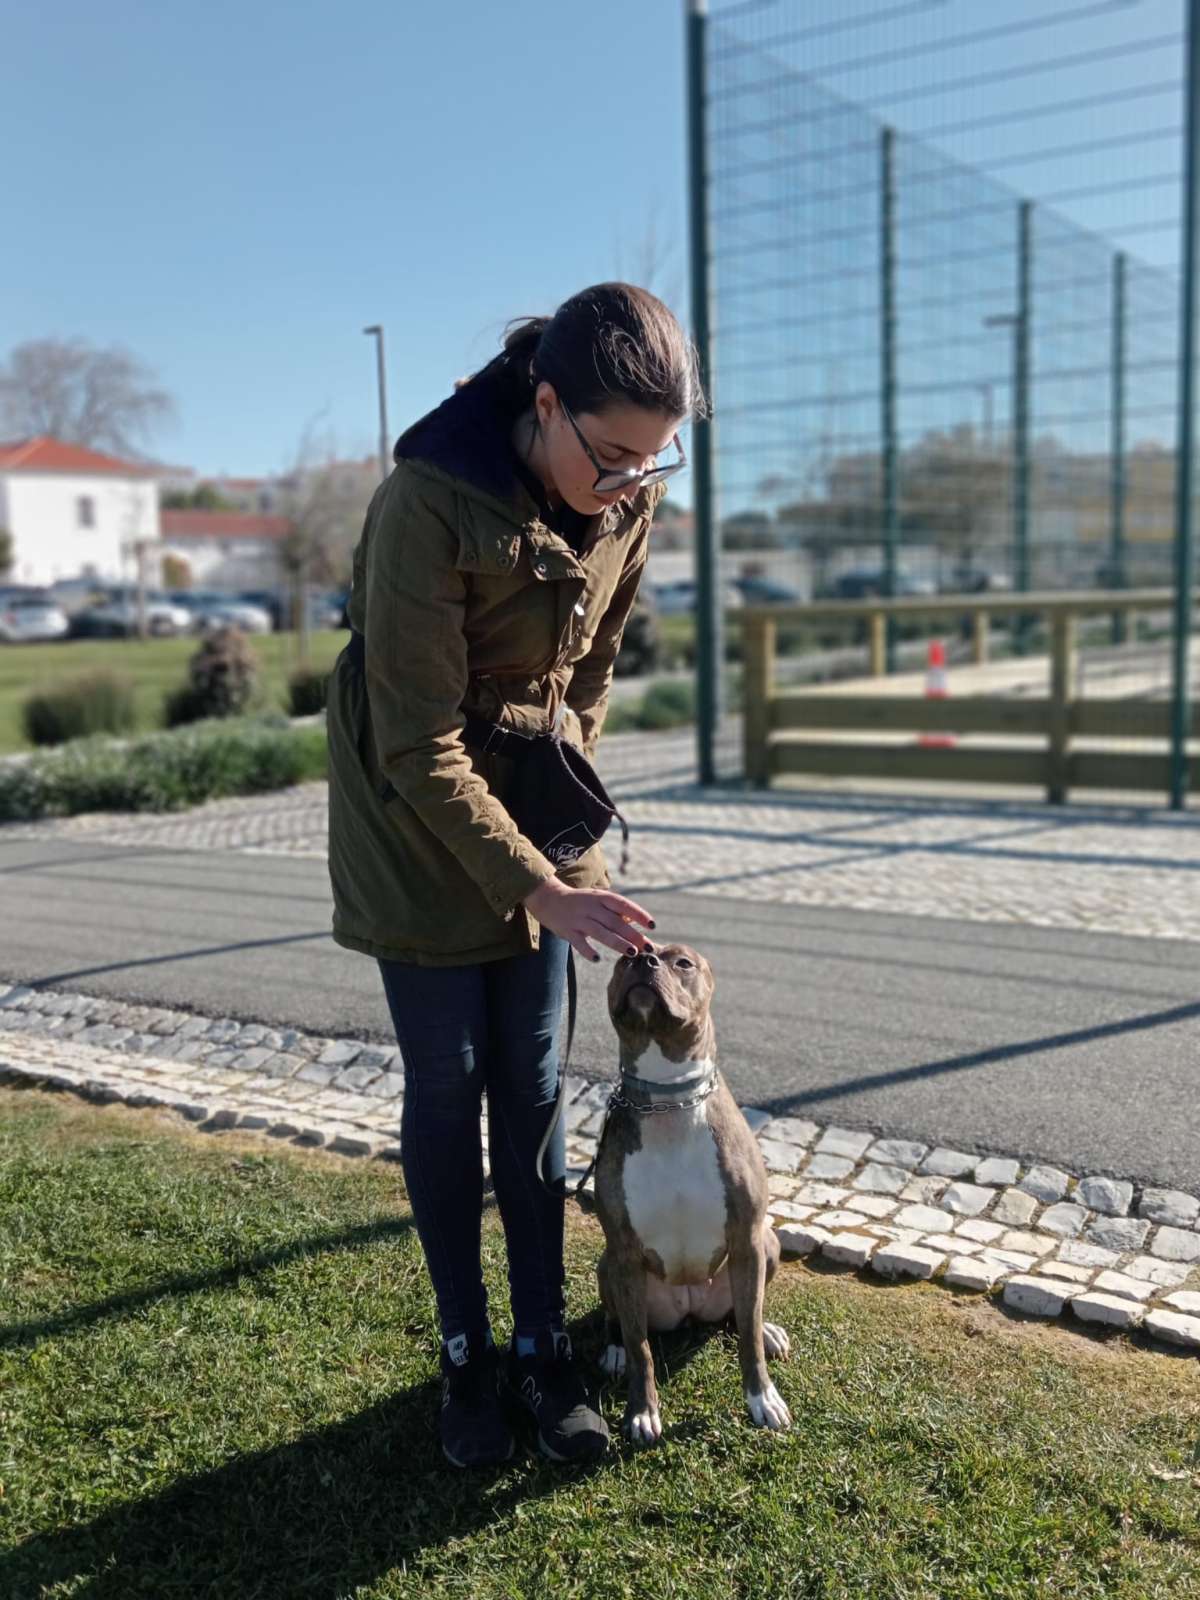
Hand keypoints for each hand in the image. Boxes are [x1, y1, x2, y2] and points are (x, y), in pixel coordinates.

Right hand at [523, 878, 654, 963]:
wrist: (548, 898)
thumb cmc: (580, 901)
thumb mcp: (598, 899)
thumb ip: (616, 911)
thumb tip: (635, 924)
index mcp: (600, 898)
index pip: (623, 904)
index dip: (638, 914)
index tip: (652, 925)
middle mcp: (591, 907)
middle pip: (615, 922)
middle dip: (633, 935)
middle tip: (648, 947)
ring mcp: (579, 919)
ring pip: (601, 932)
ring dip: (617, 943)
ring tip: (632, 953)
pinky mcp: (567, 931)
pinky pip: (579, 943)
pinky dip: (588, 951)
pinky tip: (597, 959)